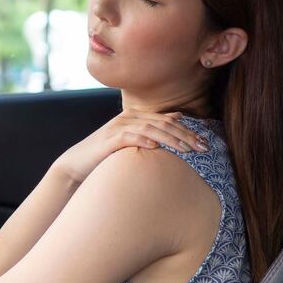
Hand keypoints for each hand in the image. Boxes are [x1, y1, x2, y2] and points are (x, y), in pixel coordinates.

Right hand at [53, 109, 209, 184]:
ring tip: (188, 150)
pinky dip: (144, 140)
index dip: (188, 130)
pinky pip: (130, 137)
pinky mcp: (109, 139)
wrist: (77, 165)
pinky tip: (157, 148)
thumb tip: (176, 121)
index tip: (206, 143)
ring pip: (151, 129)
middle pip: (163, 123)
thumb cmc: (107, 157)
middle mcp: (128, 118)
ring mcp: (118, 127)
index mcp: (135, 116)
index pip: (168, 120)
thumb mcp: (132, 143)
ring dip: (171, 139)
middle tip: (203, 148)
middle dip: (186, 135)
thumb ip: (151, 132)